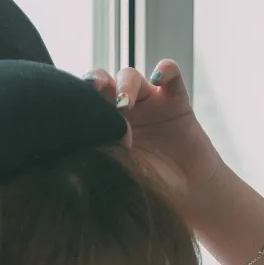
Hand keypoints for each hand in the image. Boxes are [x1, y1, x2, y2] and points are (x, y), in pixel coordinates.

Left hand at [85, 60, 226, 225]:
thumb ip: (105, 153)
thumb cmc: (150, 186)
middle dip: (97, 82)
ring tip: (125, 104)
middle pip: (104, 82)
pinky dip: (165, 69)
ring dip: (125, 85)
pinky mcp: (175, 99)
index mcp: (103, 125)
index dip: (80, 99)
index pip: (86, 102)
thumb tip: (82, 144)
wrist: (188, 195)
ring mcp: (148, 102)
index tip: (75, 109)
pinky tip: (159, 77)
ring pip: (130, 76)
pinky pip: (171, 74)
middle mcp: (123, 109)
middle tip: (93, 90)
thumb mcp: (121, 172)